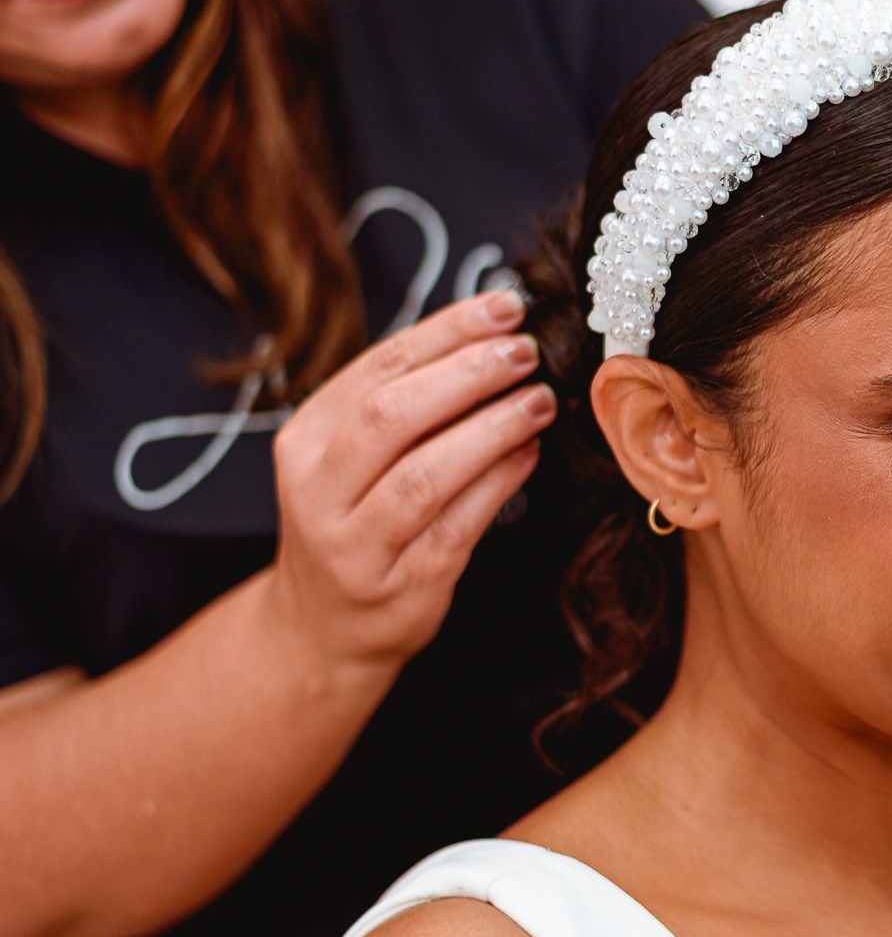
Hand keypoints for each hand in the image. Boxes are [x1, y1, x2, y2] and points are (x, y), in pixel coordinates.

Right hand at [263, 290, 556, 670]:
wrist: (322, 628)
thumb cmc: (354, 522)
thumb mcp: (350, 459)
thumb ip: (404, 404)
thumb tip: (491, 337)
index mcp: (305, 440)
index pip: (378, 367)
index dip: (448, 332)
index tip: (506, 307)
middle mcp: (319, 491)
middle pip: (394, 415)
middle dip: (469, 374)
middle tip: (527, 352)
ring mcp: (357, 544)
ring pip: (425, 474)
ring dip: (492, 430)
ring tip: (540, 402)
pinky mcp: (401, 586)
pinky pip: (457, 525)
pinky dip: (499, 483)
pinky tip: (530, 454)